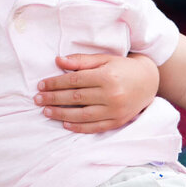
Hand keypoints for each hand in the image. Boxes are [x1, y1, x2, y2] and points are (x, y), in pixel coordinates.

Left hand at [35, 53, 158, 133]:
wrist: (148, 81)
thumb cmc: (122, 67)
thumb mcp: (104, 59)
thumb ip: (81, 61)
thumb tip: (58, 61)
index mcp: (106, 76)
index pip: (74, 81)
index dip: (55, 83)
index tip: (41, 85)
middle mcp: (111, 94)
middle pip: (76, 98)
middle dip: (54, 99)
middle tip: (37, 99)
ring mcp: (115, 110)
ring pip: (83, 115)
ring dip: (61, 114)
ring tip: (46, 111)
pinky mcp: (118, 121)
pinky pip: (95, 127)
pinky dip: (79, 127)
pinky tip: (65, 124)